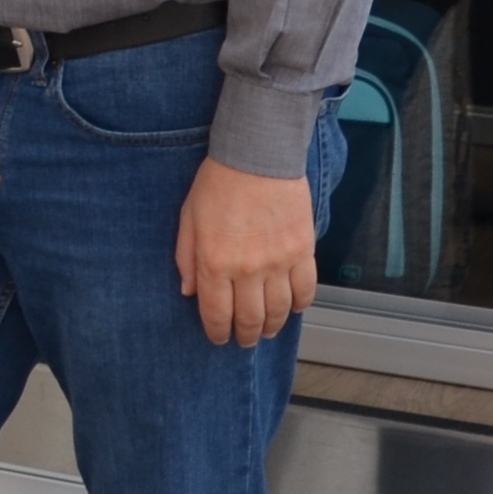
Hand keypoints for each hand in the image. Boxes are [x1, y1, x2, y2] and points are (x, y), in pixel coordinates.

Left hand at [177, 157, 317, 347]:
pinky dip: (299, 305)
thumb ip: (187, 257)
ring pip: (279, 311)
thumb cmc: (219, 181)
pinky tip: (292, 307)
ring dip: (272, 326)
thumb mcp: (189, 218)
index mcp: (214, 263)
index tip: (219, 337)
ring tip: (267, 329)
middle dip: (246, 336)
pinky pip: (306, 290)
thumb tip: (189, 291)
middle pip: (250, 320)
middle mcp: (247, 269)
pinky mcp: (303, 250)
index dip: (218, 333)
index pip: (217, 314)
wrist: (258, 154)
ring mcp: (278, 262)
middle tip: (245, 339)